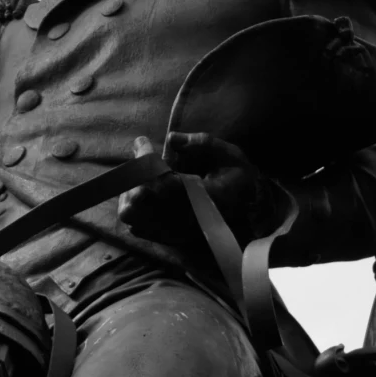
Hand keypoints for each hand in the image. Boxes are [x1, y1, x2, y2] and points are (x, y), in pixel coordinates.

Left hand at [117, 132, 291, 246]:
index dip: (147, 160)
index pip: (165, 180)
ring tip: (140, 175)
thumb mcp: (229, 155)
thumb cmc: (236, 178)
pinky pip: (136, 226)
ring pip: (133, 214)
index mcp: (206, 195)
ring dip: (129, 190)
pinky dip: (132, 207)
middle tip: (140, 157)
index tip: (142, 142)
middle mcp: (187, 217)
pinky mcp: (166, 238)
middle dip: (134, 175)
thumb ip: (203, 143)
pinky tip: (142, 192)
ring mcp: (174, 231)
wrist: (245, 211)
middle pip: (140, 200)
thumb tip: (172, 138)